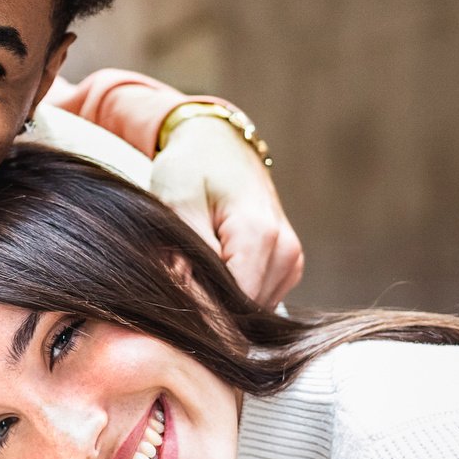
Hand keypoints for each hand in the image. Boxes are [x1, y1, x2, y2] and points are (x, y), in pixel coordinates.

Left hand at [150, 115, 304, 305]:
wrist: (219, 145)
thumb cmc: (191, 168)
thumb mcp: (177, 205)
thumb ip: (185, 256)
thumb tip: (188, 305)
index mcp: (261, 235)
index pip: (235, 303)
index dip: (201, 312)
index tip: (167, 303)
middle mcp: (286, 253)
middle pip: (246, 310)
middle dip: (208, 306)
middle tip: (174, 278)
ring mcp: (291, 261)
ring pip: (251, 308)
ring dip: (219, 298)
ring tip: (190, 265)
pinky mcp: (285, 267)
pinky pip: (256, 297)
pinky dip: (230, 291)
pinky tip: (209, 267)